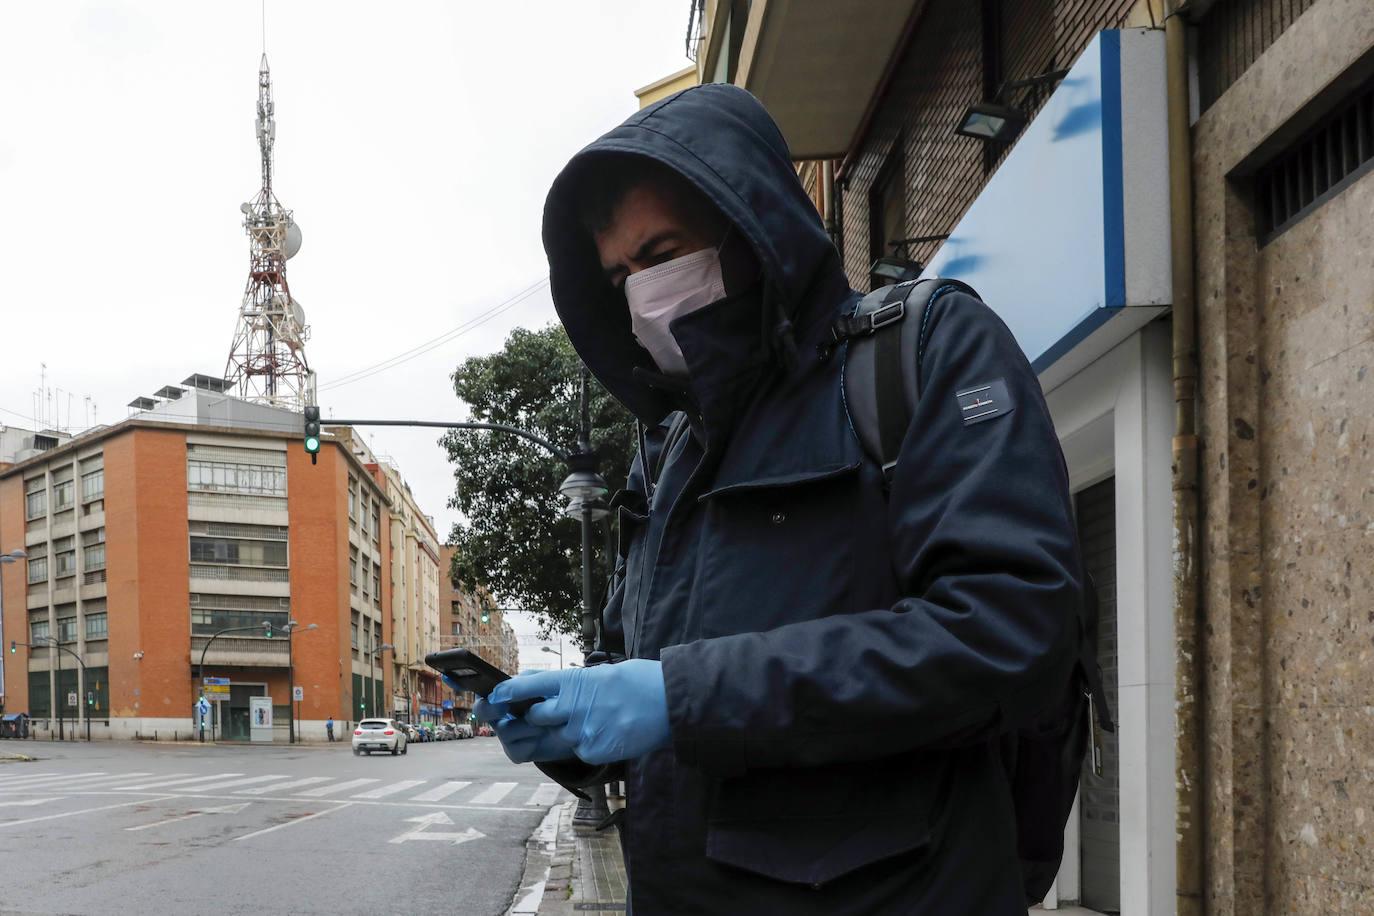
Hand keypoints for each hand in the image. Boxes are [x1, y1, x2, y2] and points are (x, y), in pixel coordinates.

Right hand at [463, 673, 577, 764]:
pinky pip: (515, 750)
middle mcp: (500, 712)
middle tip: (504, 705)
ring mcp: (507, 733)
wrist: (581, 723)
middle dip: (491, 707)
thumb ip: (522, 684)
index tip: (450, 675)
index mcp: (504, 691)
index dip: (460, 680)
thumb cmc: (560, 699)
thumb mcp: (546, 683)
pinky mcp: (518, 752)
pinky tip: (545, 735)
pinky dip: (532, 742)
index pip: (477, 685)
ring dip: (526, 725)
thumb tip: (498, 693)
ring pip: (503, 731)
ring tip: (546, 720)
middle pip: (482, 709)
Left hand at [487, 660, 670, 765]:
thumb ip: (566, 684)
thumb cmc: (638, 682)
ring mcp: (580, 733)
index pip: (523, 688)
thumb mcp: (598, 674)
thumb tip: (535, 687)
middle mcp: (570, 708)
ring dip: (551, 737)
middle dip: (519, 724)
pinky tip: (602, 735)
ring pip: (549, 741)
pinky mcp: (592, 753)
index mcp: (571, 681)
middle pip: (528, 721)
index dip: (503, 696)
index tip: (493, 699)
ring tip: (571, 727)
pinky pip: (575, 754)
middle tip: (516, 724)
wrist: (671, 702)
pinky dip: (582, 747)